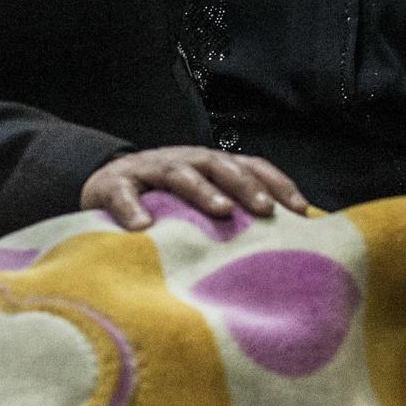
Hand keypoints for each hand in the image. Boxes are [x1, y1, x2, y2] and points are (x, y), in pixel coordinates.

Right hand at [81, 146, 310, 230]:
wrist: (105, 184)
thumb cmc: (163, 201)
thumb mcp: (199, 201)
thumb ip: (233, 214)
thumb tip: (283, 243)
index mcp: (208, 165)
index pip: (250, 166)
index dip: (277, 184)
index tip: (300, 210)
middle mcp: (183, 161)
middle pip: (219, 165)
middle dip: (245, 184)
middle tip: (264, 208)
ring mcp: (148, 170)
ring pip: (179, 174)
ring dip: (202, 190)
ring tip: (221, 210)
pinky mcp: (113, 185)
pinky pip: (123, 195)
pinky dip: (133, 210)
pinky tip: (143, 228)